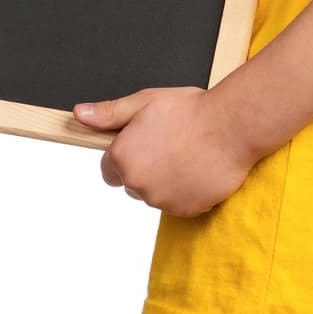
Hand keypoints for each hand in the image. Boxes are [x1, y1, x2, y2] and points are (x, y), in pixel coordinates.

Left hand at [74, 86, 254, 218]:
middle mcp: (137, 183)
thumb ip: (108, 114)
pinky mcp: (184, 211)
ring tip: (188, 156)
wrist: (233, 126)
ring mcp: (161, 200)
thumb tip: (79, 114)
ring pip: (154, 195)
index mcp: (122, 157)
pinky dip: (186, 192)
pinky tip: (198, 170)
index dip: (127, 155)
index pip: (109, 169)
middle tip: (171, 145)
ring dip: (166, 182)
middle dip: (145, 169)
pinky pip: (177, 205)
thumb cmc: (191, 110)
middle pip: (132, 184)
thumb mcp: (145, 102)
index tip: (145, 144)